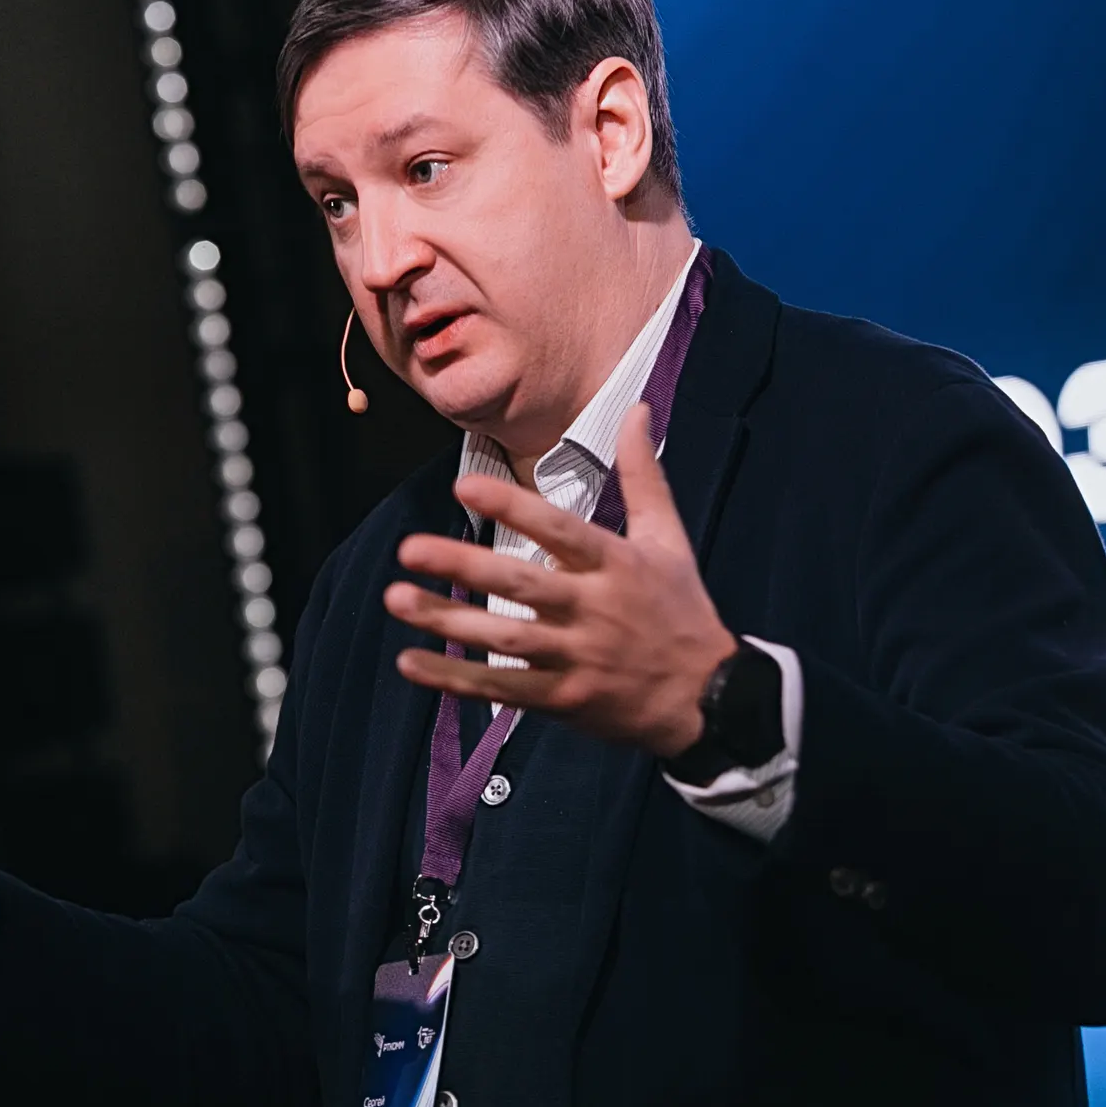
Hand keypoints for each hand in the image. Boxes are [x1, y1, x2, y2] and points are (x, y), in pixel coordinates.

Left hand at [386, 403, 736, 755]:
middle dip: (464, 567)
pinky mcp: (564, 699)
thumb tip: (637, 407)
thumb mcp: (670, 539)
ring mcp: (577, 658)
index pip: (560, 530)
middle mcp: (594, 610)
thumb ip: (643, 475)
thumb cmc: (681, 610)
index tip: (465, 485)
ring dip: (447, 622)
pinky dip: (455, 678)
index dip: (514, 508)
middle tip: (409, 548)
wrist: (708, 698)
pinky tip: (410, 662)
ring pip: (503, 639)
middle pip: (521, 586)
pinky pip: (501, 688)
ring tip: (396, 598)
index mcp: (617, 565)